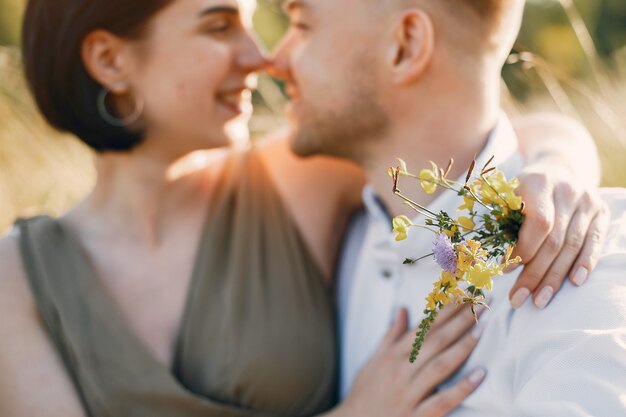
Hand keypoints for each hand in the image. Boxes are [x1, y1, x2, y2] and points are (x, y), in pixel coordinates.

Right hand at [330, 306, 484, 416]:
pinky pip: (442, 401)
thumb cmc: (364, 394)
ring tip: (482, 329)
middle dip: (460, 320)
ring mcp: (409, 393)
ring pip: (440, 366)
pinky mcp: (416, 416)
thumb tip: (403, 309)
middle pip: (435, 341)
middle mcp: (400, 371)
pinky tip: (479, 375)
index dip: (445, 310)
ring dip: (463, 346)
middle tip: (480, 303)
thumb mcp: (374, 360)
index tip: (464, 295)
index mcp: (392, 355)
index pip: (424, 327)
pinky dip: (461, 388)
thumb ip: (392, 335)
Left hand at [509, 171, 609, 308]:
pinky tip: (574, 283)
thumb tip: (487, 258)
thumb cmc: (524, 189)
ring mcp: (588, 201)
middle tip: (518, 299)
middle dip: (535, 274)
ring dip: (556, 277)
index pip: (538, 223)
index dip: (524, 250)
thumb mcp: (508, 194)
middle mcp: (567, 190)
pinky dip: (585, 264)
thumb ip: (501, 219)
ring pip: (573, 246)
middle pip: (554, 240)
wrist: (557, 167)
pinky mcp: (601, 212)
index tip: (506, 270)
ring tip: (540, 301)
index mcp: (539, 182)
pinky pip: (594, 243)